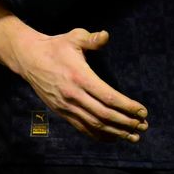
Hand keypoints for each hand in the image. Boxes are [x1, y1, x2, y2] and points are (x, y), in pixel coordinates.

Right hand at [10, 27, 148, 141]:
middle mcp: (74, 95)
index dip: (127, 106)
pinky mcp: (62, 112)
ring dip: (116, 132)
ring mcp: (67, 107)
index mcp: (80, 77)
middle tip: (143, 126)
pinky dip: (99, 136)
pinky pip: (82, 128)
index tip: (142, 111)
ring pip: (94, 125)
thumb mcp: (74, 37)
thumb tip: (106, 35)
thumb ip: (91, 39)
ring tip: (134, 136)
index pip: (108, 97)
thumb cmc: (56, 46)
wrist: (29, 59)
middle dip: (126, 122)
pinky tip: (113, 138)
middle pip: (104, 115)